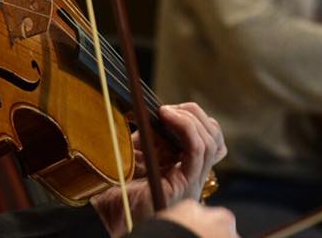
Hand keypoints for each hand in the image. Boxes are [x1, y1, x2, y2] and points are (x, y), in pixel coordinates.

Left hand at [91, 102, 227, 237]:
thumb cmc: (118, 185)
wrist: (106, 211)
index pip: (209, 138)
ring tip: (167, 111)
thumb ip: (153, 133)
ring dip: (190, 118)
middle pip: (214, 138)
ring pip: (211, 142)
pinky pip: (198, 151)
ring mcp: (192, 182)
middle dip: (194, 115)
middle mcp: (194, 176)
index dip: (194, 118)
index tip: (169, 109)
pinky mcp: (184, 186)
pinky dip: (186, 128)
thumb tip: (160, 109)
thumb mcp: (139, 151)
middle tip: (168, 109)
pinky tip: (168, 117)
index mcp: (185, 168)